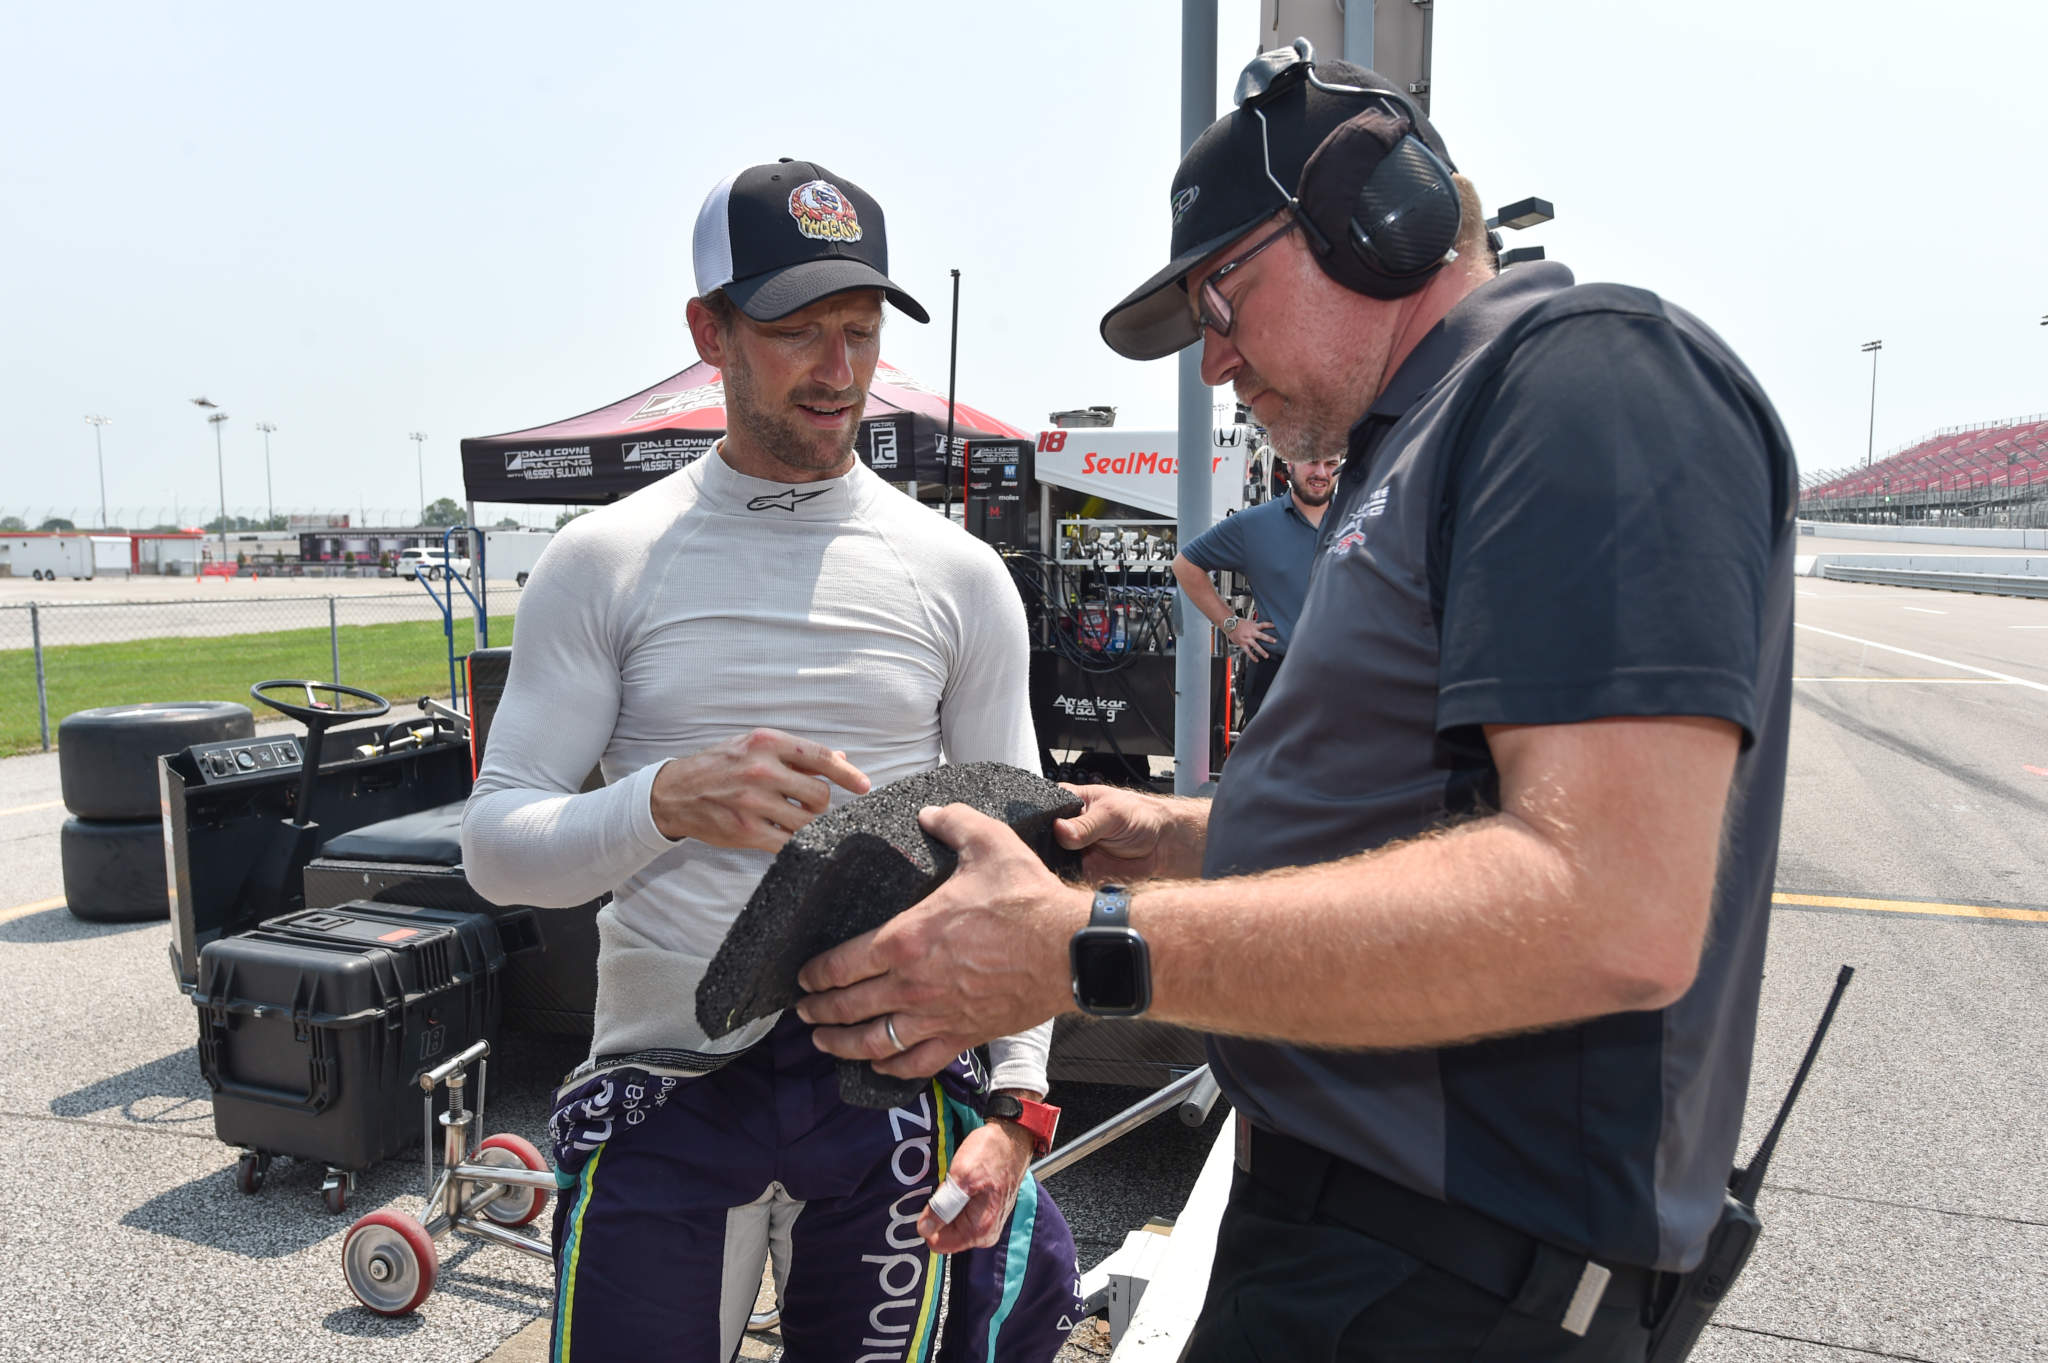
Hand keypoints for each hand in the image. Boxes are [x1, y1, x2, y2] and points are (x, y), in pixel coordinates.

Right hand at [649, 728, 869, 850]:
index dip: (848, 773)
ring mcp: (754, 802)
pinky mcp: (747, 831)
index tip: (864, 785)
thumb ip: (796, 753)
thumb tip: (841, 757)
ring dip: (808, 823)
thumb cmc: (719, 766)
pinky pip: (790, 842)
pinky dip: (797, 842)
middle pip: (819, 794)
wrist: (674, 793)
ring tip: (792, 818)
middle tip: (805, 803)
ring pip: (808, 821)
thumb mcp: (754, 746)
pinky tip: (788, 836)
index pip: (820, 756)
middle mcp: (762, 769)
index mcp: (766, 742)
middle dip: (820, 803)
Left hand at [797, 803, 1085, 1074]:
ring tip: (825, 1041)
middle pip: (848, 1007)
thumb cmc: (1028, 901)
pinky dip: (891, 1068)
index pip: (842, 964)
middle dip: (819, 1010)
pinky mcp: (963, 1036)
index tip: (804, 977)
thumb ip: (953, 822)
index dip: (815, 974)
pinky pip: (916, 1063)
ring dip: (842, 1044)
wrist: (1069, 949)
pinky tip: (880, 1066)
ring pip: (874, 1042)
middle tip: (804, 1010)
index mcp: (906, 939)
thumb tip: (931, 811)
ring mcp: (936, 1016)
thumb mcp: (988, 844)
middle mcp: (912, 985)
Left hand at [917, 1120, 1032, 1252]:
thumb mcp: (961, 1176)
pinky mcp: (987, 1214)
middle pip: (945, 1234)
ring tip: (955, 1183)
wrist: (1012, 1138)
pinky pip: (962, 1215)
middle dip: (939, 1213)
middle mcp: (986, 1233)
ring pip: (952, 1224)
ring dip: (947, 1205)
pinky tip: (961, 1184)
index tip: (932, 1199)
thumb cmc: (992, 1153)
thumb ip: (942, 1207)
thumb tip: (924, 1229)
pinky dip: (956, 1201)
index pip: (938, 1243)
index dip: (929, 1222)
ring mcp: (988, 1224)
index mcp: (979, 1230)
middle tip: (946, 1187)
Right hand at [1053, 783, 1193, 883]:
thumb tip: (1060, 829)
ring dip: (1054, 865)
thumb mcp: (1112, 813)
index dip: (1036, 820)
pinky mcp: (1078, 871)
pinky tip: (1074, 877)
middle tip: (1058, 849)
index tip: (1039, 830)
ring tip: (1069, 863)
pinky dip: (1067, 880)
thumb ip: (1086, 823)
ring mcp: (1069, 850)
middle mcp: (1065, 827)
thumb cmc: (1140, 817)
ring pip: (1048, 861)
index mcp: (1068, 802)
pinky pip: (1064, 879)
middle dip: (1043, 846)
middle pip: (1039, 838)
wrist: (1160, 845)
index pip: (1041, 809)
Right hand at [1224, 616, 1275, 659]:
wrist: (1229, 624)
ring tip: (1267, 656)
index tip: (1276, 626)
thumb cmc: (1239, 623)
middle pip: (1261, 635)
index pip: (1264, 624)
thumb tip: (1263, 626)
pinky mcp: (1243, 644)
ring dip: (1261, 651)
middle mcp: (1251, 633)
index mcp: (1254, 626)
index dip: (1270, 625)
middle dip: (1268, 639)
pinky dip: (1252, 656)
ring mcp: (1247, 639)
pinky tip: (1256, 660)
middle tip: (1275, 641)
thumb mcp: (1249, 622)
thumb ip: (1256, 625)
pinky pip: (1248, 651)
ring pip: (1255, 645)